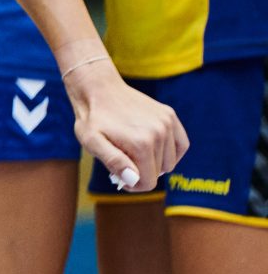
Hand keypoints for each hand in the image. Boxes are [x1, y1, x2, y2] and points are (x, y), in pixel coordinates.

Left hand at [66, 57, 187, 192]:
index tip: (120, 178)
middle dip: (141, 172)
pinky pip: (181, 145)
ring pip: (170, 161)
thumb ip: (113, 162)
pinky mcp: (170, 115)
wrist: (98, 88)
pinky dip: (171, 152)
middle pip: (159, 172)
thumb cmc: (92, 118)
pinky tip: (154, 150)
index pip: (148, 182)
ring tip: (133, 152)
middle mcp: (159, 133)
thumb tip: (134, 179)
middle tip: (123, 161)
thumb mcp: (91, 141)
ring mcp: (167, 123)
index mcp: (141, 143)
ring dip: (154, 162)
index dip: (133, 185)